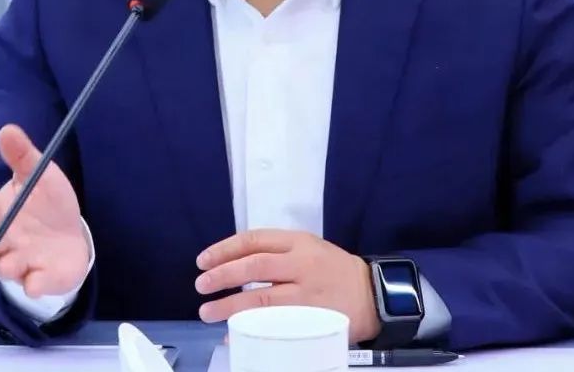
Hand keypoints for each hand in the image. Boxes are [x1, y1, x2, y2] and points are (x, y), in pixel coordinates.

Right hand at [0, 124, 89, 298]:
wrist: (72, 235)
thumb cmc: (47, 203)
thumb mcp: (38, 175)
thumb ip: (22, 155)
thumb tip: (7, 129)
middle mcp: (3, 238)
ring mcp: (19, 260)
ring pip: (2, 266)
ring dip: (7, 263)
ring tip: (14, 260)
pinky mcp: (39, 279)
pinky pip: (32, 285)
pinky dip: (33, 285)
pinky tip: (36, 282)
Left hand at [194, 229, 379, 343]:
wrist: (372, 294)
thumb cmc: (334, 270)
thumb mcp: (310, 249)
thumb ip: (278, 254)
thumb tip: (234, 266)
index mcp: (298, 241)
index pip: (254, 239)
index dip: (225, 249)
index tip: (203, 260)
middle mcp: (301, 262)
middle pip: (253, 265)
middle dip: (222, 274)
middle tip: (200, 285)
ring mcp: (306, 291)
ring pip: (261, 295)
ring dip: (229, 304)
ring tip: (207, 312)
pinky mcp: (311, 317)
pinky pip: (274, 323)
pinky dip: (250, 328)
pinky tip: (234, 334)